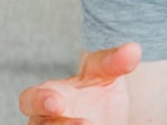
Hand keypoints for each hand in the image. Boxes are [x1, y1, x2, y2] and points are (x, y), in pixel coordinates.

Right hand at [19, 42, 141, 124]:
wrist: (104, 113)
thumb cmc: (96, 90)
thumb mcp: (104, 74)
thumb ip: (114, 62)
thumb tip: (134, 49)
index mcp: (49, 95)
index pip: (32, 98)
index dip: (40, 101)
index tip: (57, 103)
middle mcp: (46, 120)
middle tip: (88, 124)